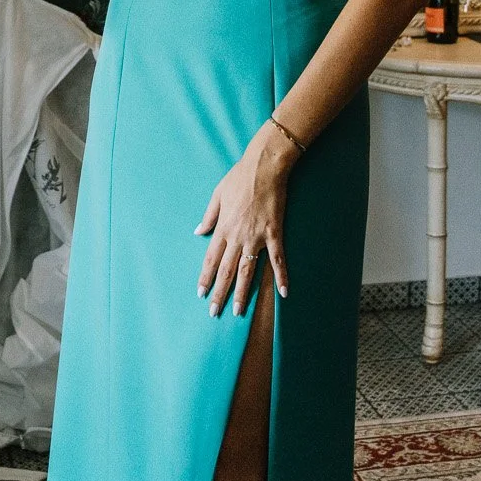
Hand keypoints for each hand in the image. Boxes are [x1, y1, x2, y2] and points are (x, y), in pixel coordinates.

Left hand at [195, 123, 296, 317]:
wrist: (264, 167)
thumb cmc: (239, 178)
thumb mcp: (217, 194)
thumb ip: (208, 216)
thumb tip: (198, 232)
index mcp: (223, 227)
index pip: (211, 259)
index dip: (206, 278)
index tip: (201, 294)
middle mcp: (237, 236)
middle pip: (226, 270)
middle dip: (219, 293)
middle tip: (214, 312)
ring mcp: (256, 237)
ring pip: (247, 270)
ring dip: (242, 292)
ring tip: (238, 311)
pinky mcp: (274, 233)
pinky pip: (277, 259)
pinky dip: (280, 276)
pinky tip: (283, 293)